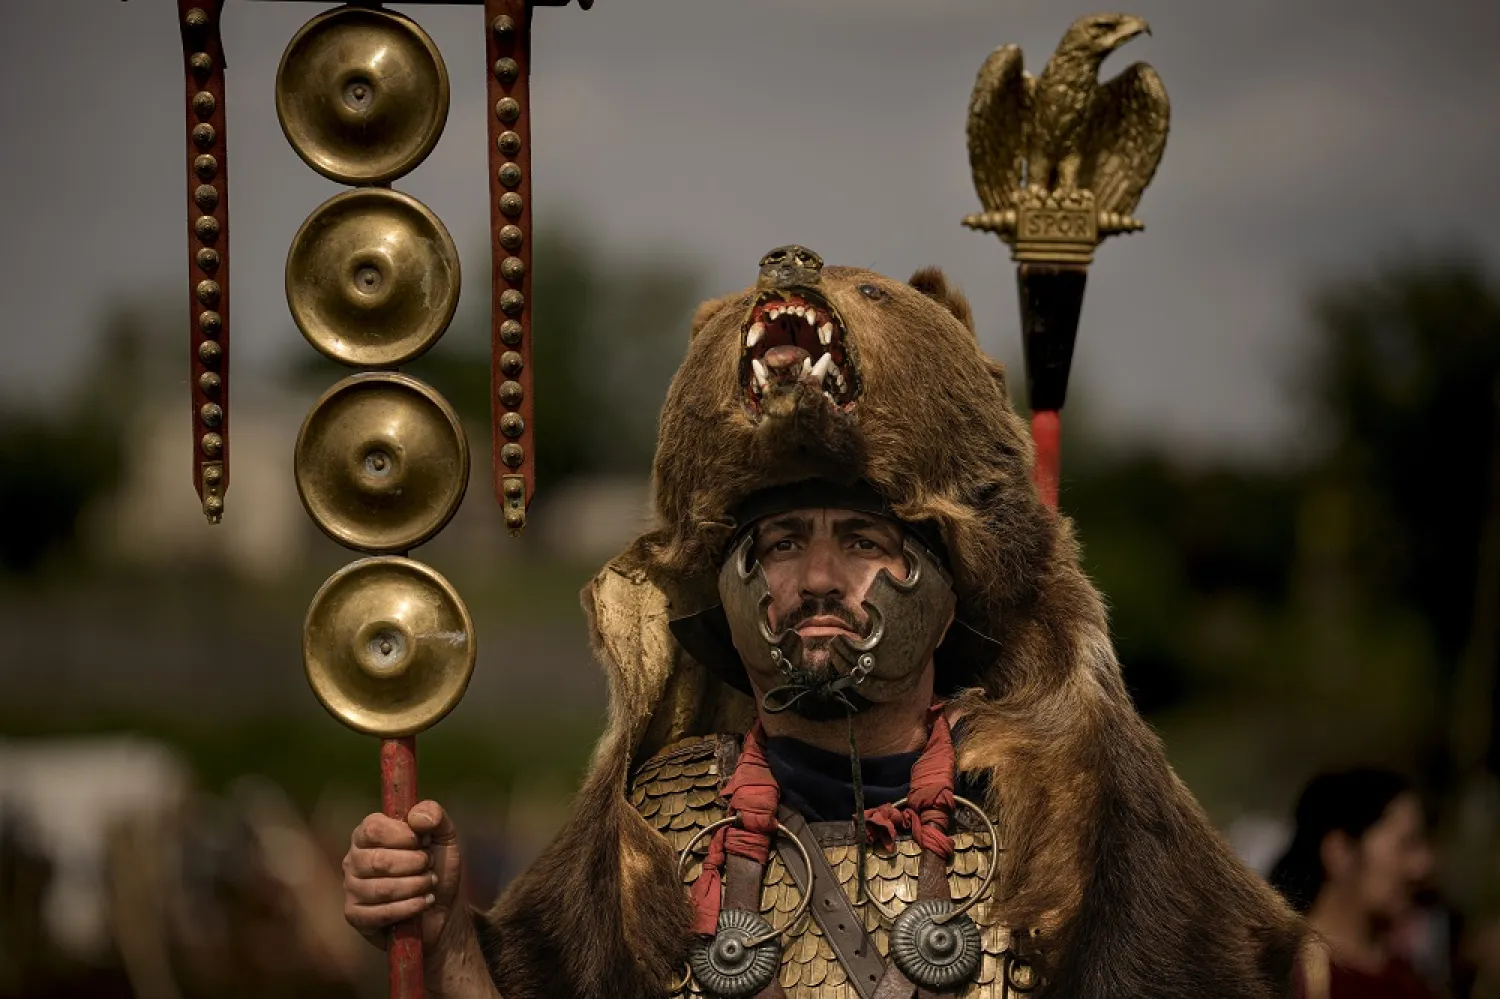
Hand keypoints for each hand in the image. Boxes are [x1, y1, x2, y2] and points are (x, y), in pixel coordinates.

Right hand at [342, 801, 466, 954]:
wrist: (443, 907)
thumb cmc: (436, 866)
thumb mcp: (444, 835)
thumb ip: (435, 815)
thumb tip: (416, 817)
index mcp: (367, 833)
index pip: (373, 828)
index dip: (402, 836)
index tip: (422, 842)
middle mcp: (353, 859)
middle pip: (378, 861)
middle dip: (414, 864)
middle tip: (429, 866)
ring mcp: (351, 888)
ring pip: (381, 889)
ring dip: (415, 886)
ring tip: (429, 884)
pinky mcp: (355, 915)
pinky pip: (380, 913)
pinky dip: (409, 908)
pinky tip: (423, 903)